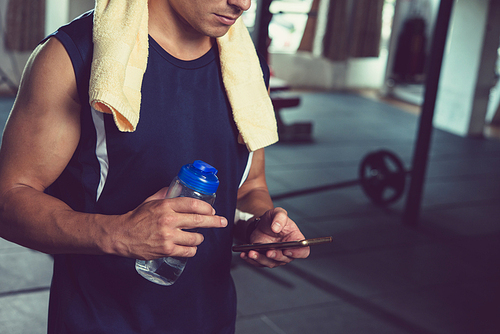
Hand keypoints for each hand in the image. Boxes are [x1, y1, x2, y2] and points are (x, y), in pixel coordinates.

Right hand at [103, 187, 227, 259]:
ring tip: (196, 237)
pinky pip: (188, 251)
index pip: (194, 204)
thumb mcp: (150, 201)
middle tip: (222, 222)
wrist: (121, 235)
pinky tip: (190, 247)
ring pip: (196, 238)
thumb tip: (176, 188)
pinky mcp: (166, 250)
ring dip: (199, 238)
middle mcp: (169, 220)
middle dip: (215, 221)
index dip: (207, 207)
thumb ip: (164, 194)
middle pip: (199, 220)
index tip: (212, 210)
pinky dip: (192, 250)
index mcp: (166, 206)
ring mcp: (168, 236)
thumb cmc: (136, 218)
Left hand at [239, 207, 309, 267]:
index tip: (288, 250)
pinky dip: (250, 260)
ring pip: (270, 263)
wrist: (262, 224)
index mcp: (296, 240)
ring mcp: (275, 257)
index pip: (303, 251)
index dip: (297, 253)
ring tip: (252, 252)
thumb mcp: (278, 212)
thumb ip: (280, 217)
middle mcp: (287, 251)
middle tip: (268, 252)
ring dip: (260, 259)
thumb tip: (276, 227)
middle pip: (284, 259)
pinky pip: (258, 263)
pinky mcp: (264, 258)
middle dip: (275, 256)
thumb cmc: (274, 220)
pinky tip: (244, 254)